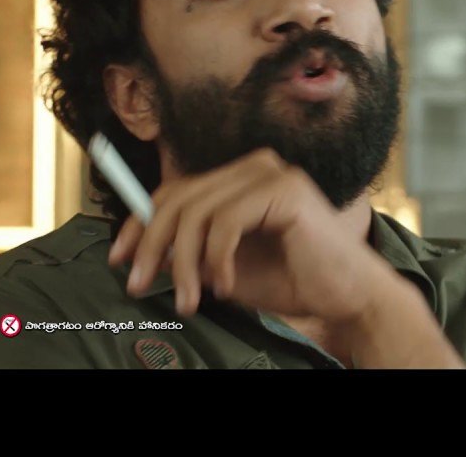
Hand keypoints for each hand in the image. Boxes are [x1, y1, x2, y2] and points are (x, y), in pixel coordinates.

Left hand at [106, 147, 399, 322]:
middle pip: (179, 197)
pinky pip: (225, 223)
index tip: (120, 260)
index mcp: (243, 178)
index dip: (141, 224)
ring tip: (190, 299)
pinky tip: (226, 285)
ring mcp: (273, 173)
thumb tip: (140, 250)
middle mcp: (257, 166)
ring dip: (184, 263)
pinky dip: (216, 260)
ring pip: (197, 213)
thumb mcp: (225, 265)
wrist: (345, 294)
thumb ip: (190, 250)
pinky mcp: (285, 190)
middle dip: (152, 245)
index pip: (176, 190)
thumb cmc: (293, 280)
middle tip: (138, 285)